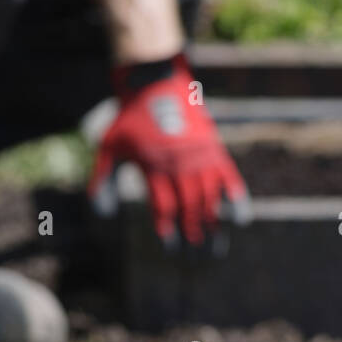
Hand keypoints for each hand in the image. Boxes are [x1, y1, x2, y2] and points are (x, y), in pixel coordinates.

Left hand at [89, 54, 248, 245]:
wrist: (155, 82)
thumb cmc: (129, 120)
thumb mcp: (108, 147)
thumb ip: (102, 180)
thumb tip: (103, 215)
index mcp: (154, 165)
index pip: (163, 205)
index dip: (167, 229)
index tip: (171, 249)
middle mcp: (179, 162)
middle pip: (189, 206)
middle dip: (192, 234)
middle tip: (196, 258)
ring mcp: (199, 156)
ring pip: (209, 196)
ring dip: (213, 225)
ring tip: (214, 248)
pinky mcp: (214, 148)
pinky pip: (229, 178)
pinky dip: (236, 199)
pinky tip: (239, 221)